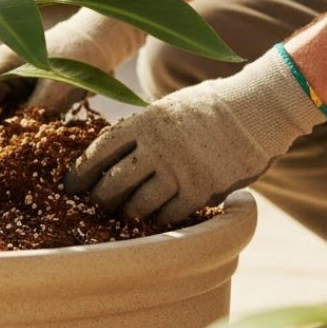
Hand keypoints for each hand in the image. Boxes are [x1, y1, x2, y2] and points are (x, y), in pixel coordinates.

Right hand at [0, 9, 145, 136]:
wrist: (103, 40)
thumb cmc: (80, 53)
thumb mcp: (58, 82)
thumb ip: (38, 109)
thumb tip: (22, 142)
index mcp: (0, 65)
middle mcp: (3, 73)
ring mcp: (17, 82)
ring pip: (1, 114)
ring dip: (2, 136)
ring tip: (3, 161)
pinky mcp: (32, 92)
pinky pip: (19, 115)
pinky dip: (20, 131)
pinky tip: (23, 149)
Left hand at [64, 47, 326, 222]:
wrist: (257, 109)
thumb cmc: (211, 106)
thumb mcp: (168, 107)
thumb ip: (143, 129)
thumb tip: (115, 150)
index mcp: (144, 121)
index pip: (99, 150)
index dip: (80, 171)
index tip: (70, 185)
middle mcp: (155, 147)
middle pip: (112, 182)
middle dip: (98, 199)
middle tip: (94, 206)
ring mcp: (177, 169)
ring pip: (138, 204)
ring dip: (127, 214)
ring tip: (123, 216)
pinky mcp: (200, 189)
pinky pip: (169, 214)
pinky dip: (158, 220)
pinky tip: (155, 221)